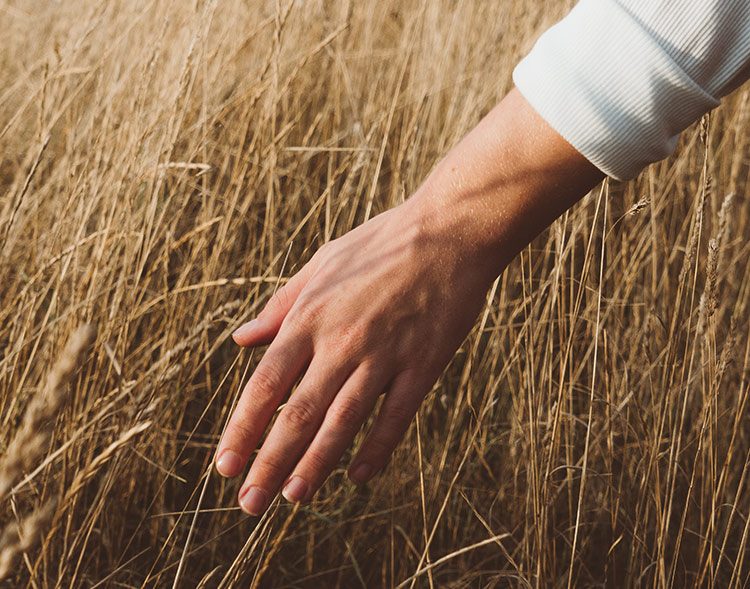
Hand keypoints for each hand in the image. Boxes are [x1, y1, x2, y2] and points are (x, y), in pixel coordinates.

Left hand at [214, 88, 603, 514]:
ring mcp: (384, 356)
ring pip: (342, 424)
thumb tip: (241, 339)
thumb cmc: (381, 244)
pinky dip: (375, 449)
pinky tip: (358, 475)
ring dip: (315, 466)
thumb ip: (280, 305)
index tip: (225, 465)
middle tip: (249, 503)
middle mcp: (341, 342)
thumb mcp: (321, 264)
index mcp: (311, 317)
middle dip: (269, 464)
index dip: (243, 430)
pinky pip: (395, 418)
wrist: (449, 232)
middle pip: (297, 416)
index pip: (265, 385)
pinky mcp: (423, 365)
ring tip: (293, 498)